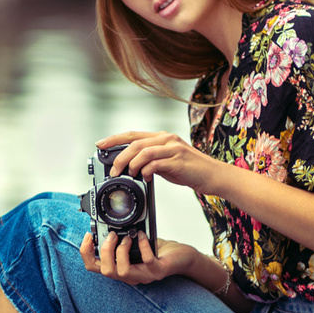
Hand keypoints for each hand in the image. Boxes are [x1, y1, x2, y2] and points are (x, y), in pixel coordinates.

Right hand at [79, 231, 200, 285]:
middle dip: (105, 250)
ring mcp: (144, 275)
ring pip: (122, 272)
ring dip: (121, 252)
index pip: (94, 267)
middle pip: (106, 271)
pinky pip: (147, 261)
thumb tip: (107, 225)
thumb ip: (120, 238)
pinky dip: (143, 246)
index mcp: (120, 267)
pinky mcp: (158, 271)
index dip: (86, 253)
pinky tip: (142, 235)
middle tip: (112, 235)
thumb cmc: (158, 251)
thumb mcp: (134, 243)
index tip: (88, 236)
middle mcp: (130, 275)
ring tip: (127, 238)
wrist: (181, 258)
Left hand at [97, 131, 228, 195]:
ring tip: (128, 175)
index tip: (100, 144)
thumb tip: (133, 167)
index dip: (114, 139)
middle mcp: (167, 139)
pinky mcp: (178, 160)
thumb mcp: (168, 162)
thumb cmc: (190, 170)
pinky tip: (145, 177)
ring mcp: (173, 148)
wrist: (213, 175)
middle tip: (114, 170)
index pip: (133, 134)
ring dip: (131, 164)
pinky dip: (146, 171)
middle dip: (119, 157)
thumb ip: (152, 161)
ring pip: (143, 151)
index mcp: (162, 137)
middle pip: (135, 143)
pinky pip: (155, 163)